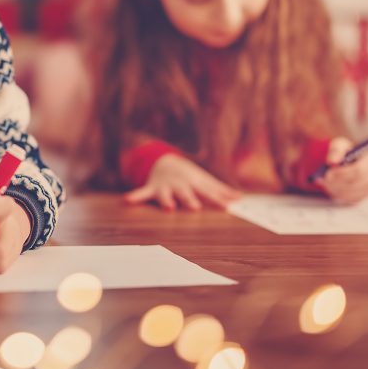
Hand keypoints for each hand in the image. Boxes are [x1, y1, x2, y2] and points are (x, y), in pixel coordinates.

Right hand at [124, 154, 240, 210]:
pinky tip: (127, 201)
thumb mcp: (204, 180)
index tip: (227, 207)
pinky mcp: (151, 188)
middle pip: (186, 193)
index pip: (207, 192)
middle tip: (195, 208)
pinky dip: (135, 196)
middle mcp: (180, 184)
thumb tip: (240, 198)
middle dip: (189, 199)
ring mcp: (164, 186)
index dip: (217, 200)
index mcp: (194, 182)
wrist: (163, 160)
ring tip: (168, 207)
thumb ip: (220, 190)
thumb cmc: (188, 176)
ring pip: (165, 194)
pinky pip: (142, 193)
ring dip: (166, 199)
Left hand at [318, 137, 367, 204]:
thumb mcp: (339, 145)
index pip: (359, 170)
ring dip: (335, 188)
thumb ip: (335, 151)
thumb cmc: (344, 152)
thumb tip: (332, 161)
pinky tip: (331, 186)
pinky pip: (349, 199)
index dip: (343, 173)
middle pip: (355, 184)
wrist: (346, 162)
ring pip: (351, 193)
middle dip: (337, 182)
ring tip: (325, 181)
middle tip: (324, 179)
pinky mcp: (364, 196)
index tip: (328, 173)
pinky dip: (338, 194)